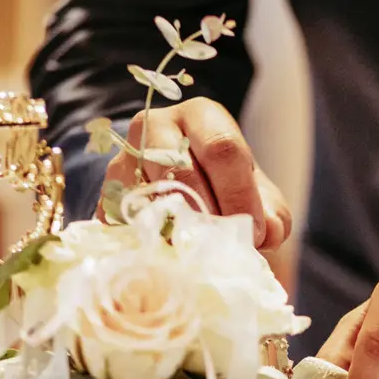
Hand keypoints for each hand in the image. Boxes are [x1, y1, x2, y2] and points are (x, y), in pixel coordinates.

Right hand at [99, 99, 291, 252]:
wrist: (187, 198)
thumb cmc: (229, 194)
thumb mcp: (261, 200)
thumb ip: (272, 216)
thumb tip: (265, 232)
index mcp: (202, 117)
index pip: (222, 149)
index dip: (239, 196)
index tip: (253, 234)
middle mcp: (155, 126)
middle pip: (179, 169)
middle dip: (207, 215)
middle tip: (223, 247)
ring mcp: (123, 158)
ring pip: (147, 195)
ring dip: (174, 231)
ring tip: (196, 256)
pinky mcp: (105, 195)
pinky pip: (123, 221)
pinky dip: (147, 244)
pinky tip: (168, 261)